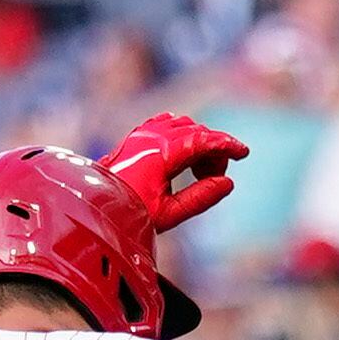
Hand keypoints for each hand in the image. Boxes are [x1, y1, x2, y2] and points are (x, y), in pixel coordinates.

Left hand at [99, 113, 248, 231]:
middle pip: (195, 131)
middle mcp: (151, 137)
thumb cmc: (128, 214)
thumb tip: (227, 183)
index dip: (226, 145)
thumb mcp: (169, 213)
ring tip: (201, 173)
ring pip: (182, 126)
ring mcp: (142, 134)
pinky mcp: (137, 136)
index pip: (202, 140)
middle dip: (214, 150)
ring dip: (199, 143)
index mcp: (160, 153)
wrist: (94, 206)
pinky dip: (183, 137)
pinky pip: (167, 126)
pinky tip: (186, 156)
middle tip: (217, 176)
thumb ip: (201, 197)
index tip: (244, 153)